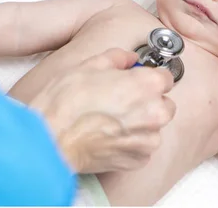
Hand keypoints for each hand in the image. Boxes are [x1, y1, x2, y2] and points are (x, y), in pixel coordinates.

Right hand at [29, 48, 175, 173]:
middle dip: (149, 102)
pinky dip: (130, 143)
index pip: (166, 78)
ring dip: (140, 124)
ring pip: (154, 128)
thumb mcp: (90, 65)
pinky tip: (109, 136)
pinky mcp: (138, 159)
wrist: (52, 139)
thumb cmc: (67, 102)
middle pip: (164, 104)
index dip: (149, 78)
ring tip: (112, 121)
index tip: (137, 81)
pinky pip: (142, 148)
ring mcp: (148, 139)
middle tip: (123, 101)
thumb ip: (117, 58)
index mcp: (147, 85)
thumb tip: (129, 58)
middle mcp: (155, 113)